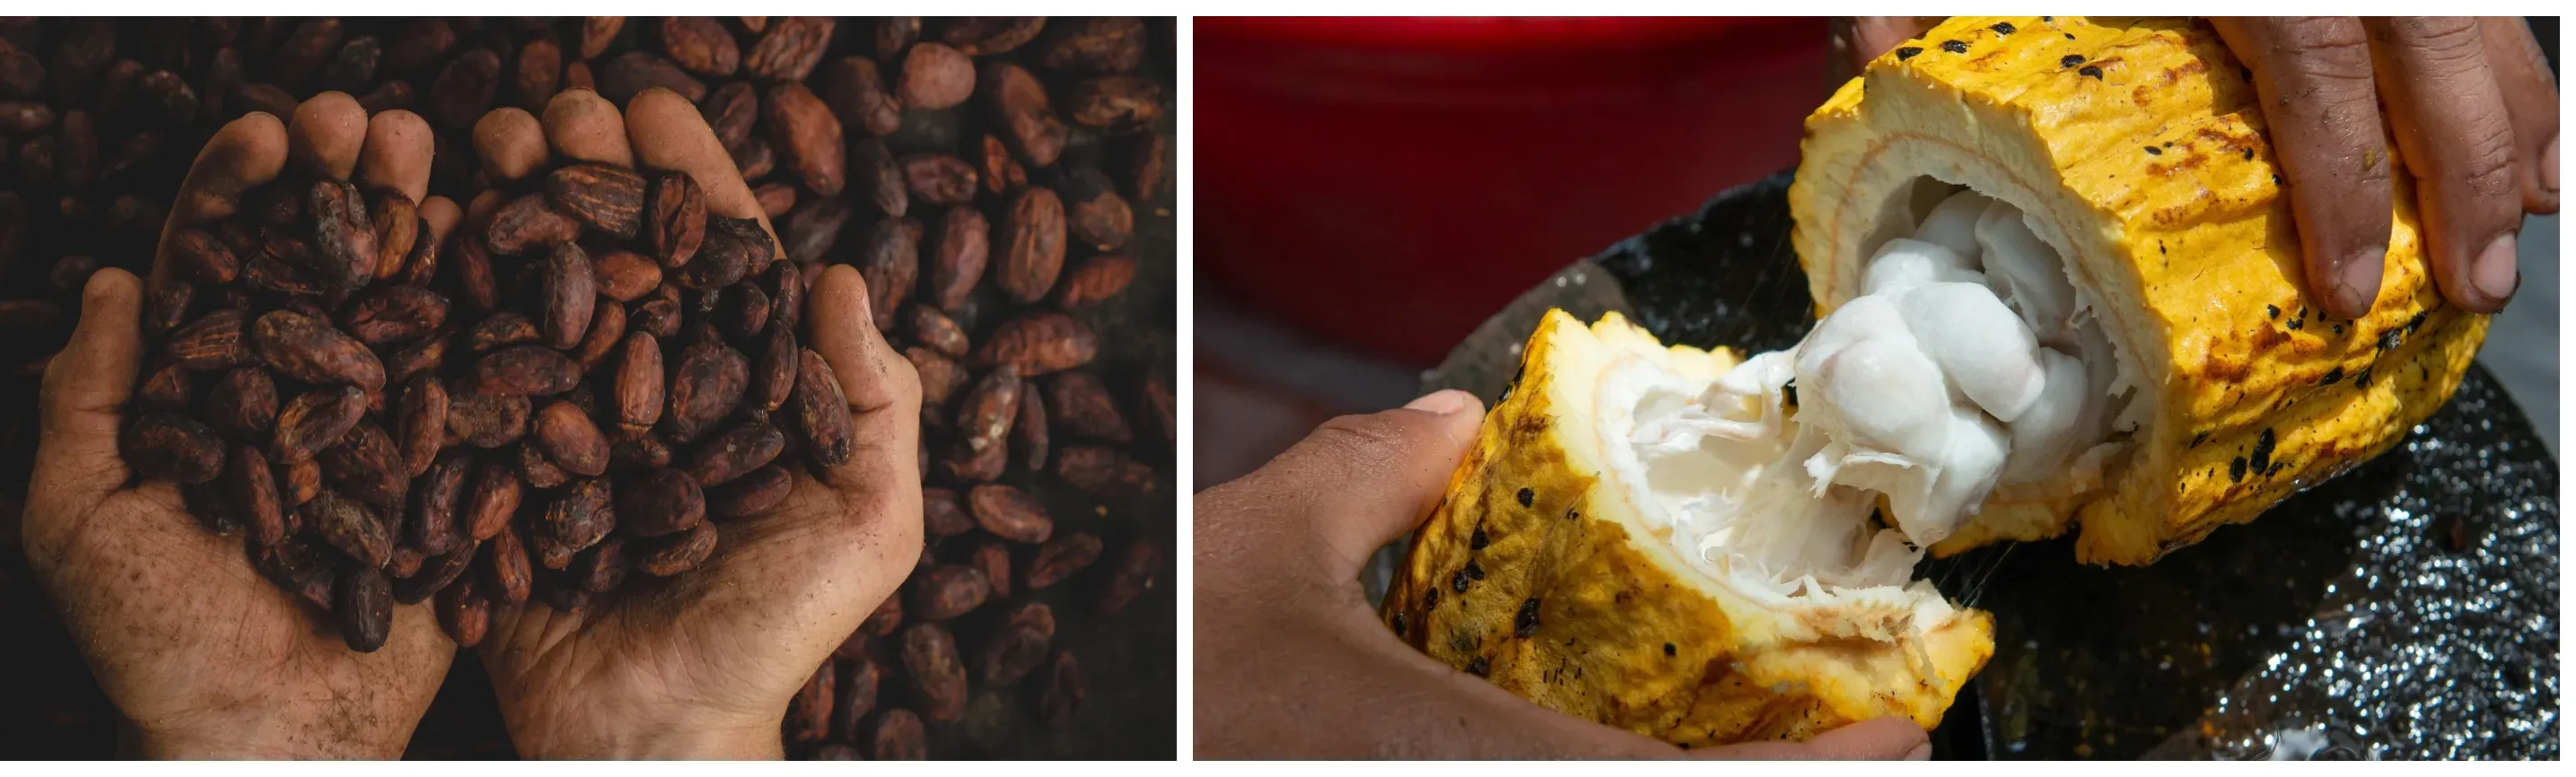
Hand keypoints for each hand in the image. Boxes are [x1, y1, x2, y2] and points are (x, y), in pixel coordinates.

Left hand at [22, 94, 456, 758]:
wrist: (273, 742)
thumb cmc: (156, 647)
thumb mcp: (78, 522)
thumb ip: (87, 401)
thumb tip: (114, 279)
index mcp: (207, 392)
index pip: (219, 265)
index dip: (239, 191)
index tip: (269, 134)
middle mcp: (299, 395)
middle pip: (321, 262)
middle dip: (346, 181)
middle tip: (370, 122)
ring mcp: (382, 427)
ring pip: (404, 300)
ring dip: (423, 220)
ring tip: (444, 156)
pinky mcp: (453, 471)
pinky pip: (478, 381)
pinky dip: (497, 312)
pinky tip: (514, 248)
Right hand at [469, 88, 926, 759]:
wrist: (656, 737)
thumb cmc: (776, 637)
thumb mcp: (870, 526)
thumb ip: (875, 402)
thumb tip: (846, 274)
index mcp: (736, 391)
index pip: (713, 259)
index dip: (683, 178)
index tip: (648, 108)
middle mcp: (647, 394)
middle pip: (612, 254)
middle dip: (577, 170)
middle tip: (545, 109)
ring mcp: (563, 427)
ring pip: (530, 292)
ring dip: (501, 209)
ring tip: (475, 145)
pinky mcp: (490, 472)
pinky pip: (458, 374)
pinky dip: (434, 302)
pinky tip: (412, 234)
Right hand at [1192, 390, 1929, 758]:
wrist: (1042, 751)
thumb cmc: (1171, 693)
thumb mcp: (1246, 558)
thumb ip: (1360, 477)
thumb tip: (1445, 422)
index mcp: (1476, 771)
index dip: (1832, 775)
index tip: (1895, 736)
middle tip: (1809, 747)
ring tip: (1709, 747)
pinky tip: (1562, 755)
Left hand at [1838, 17, 2558, 316]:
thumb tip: (1873, 76)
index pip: (2317, 64)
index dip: (2345, 184)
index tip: (2353, 286)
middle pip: (2432, 39)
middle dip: (2467, 167)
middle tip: (2476, 290)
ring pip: (2475, 5)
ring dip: (2510, 111)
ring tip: (2519, 220)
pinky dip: (2502, 53)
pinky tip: (2520, 130)